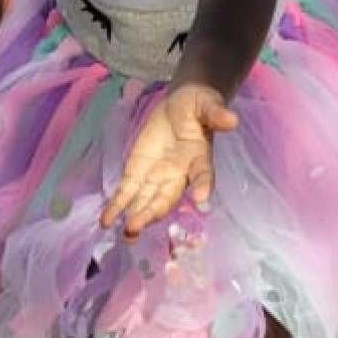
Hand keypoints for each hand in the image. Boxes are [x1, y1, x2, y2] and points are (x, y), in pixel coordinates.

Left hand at [101, 84, 239, 238]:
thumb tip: (231, 118)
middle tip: (136, 226)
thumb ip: (215, 113)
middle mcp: (179, 175)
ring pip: (146, 201)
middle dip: (151, 213)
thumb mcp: (207, 104)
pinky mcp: (138, 173)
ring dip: (135, 218)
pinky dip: (117, 206)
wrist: (180, 105)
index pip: (203, 175)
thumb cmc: (198, 106)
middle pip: (166, 198)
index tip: (202, 199)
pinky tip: (106, 221)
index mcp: (199, 159)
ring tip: (126, 233)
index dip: (203, 186)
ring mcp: (156, 178)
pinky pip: (127, 192)